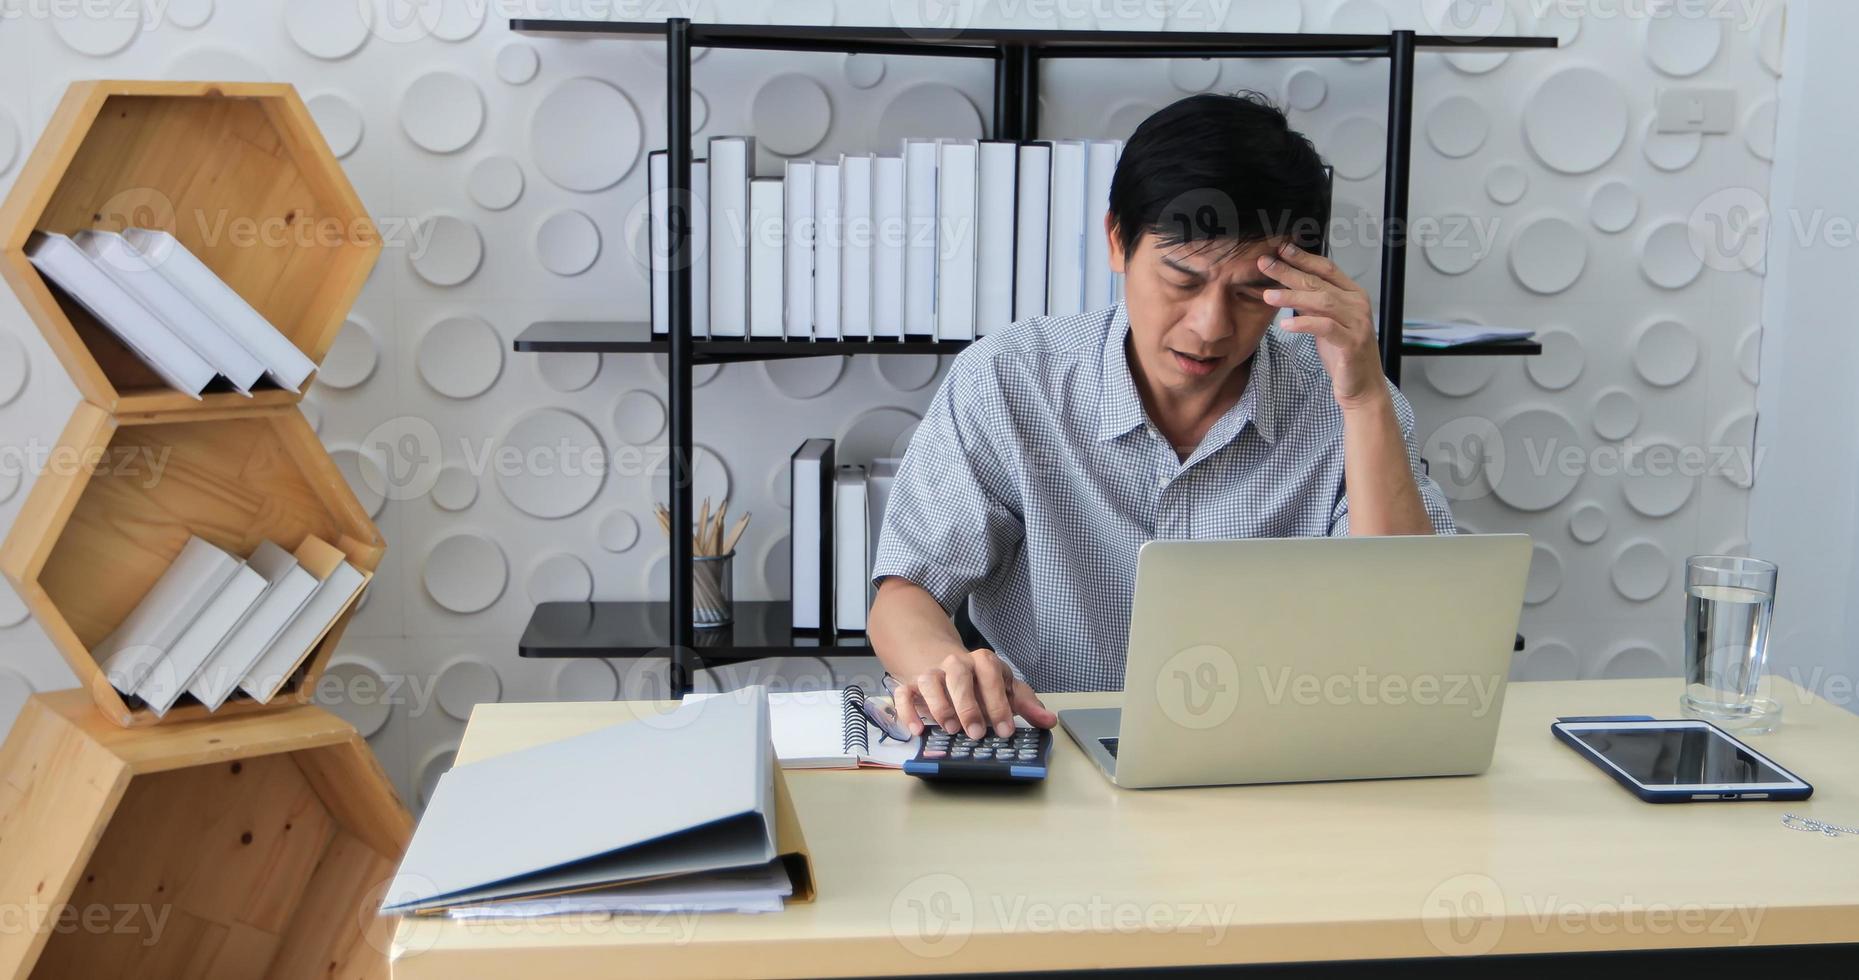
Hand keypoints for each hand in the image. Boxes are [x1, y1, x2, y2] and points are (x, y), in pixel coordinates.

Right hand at [891, 648, 1057, 739]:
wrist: (943, 663)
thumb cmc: (980, 683)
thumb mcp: (1005, 689)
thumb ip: (1026, 705)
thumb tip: (1049, 721)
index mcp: (982, 662)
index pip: (991, 675)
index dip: (998, 702)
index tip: (1004, 730)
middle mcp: (955, 663)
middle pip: (958, 675)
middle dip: (967, 705)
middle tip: (975, 733)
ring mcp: (931, 673)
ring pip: (929, 680)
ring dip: (938, 705)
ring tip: (949, 729)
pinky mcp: (911, 685)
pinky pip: (904, 693)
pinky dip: (908, 711)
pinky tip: (918, 730)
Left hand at [1259, 242, 1387, 410]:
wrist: (1361, 387)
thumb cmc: (1342, 355)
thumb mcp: (1325, 323)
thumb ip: (1312, 303)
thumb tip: (1289, 284)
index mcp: (1353, 295)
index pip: (1326, 269)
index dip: (1303, 258)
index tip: (1281, 249)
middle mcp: (1358, 305)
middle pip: (1319, 282)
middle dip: (1290, 271)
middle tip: (1265, 263)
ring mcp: (1357, 323)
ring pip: (1322, 302)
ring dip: (1292, 296)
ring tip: (1268, 295)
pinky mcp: (1352, 343)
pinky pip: (1325, 327)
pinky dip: (1304, 323)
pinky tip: (1285, 324)